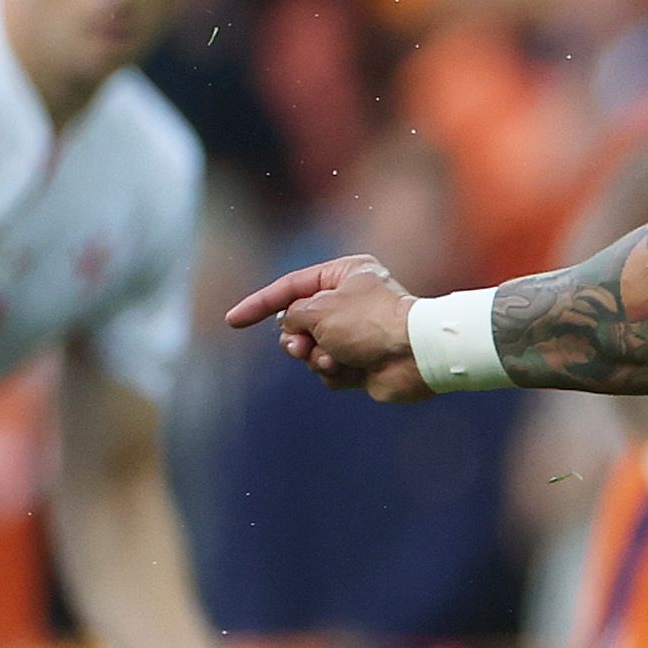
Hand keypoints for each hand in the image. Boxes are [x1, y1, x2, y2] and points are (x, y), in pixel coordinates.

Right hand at [225, 254, 428, 399]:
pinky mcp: (362, 361)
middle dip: (296, 339)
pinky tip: (352, 370)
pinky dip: (335, 372)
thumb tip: (291, 328)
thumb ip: (294, 314)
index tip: (232, 321)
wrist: (415, 356)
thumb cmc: (370, 323)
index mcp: (343, 275)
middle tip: (302, 345)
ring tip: (333, 358)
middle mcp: (349, 301)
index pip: (289, 287)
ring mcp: (356, 333)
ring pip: (311, 350)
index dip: (258, 305)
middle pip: (299, 322)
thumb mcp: (319, 309)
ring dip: (316, 357)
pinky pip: (329, 370)